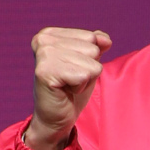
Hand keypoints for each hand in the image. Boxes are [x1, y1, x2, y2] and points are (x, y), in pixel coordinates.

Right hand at [24, 28, 112, 149]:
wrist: (55, 116)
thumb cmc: (71, 88)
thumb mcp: (88, 61)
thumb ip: (97, 44)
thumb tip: (105, 39)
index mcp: (50, 33)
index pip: (92, 37)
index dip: (89, 58)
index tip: (71, 69)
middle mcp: (44, 40)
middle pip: (92, 49)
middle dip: (88, 68)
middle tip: (70, 79)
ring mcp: (44, 54)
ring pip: (91, 63)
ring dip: (84, 79)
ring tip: (67, 84)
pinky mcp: (45, 72)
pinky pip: (83, 75)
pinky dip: (80, 87)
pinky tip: (65, 90)